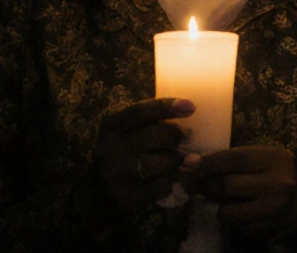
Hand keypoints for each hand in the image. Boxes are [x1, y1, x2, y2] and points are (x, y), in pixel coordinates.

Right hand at [85, 98, 192, 214]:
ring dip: (176, 160)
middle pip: (153, 136)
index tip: (191, 106)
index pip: (138, 112)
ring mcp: (114, 175)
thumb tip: (190, 111)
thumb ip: (152, 122)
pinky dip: (171, 181)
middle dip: (177, 135)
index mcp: (110, 127)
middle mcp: (108, 149)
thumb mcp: (128, 133)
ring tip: (183, 159)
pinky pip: (159, 185)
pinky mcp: (124, 197)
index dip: (166, 107)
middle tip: (188, 136)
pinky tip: (170, 178)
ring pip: (158, 163)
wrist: (97, 194)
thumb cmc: (123, 154)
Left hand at [191, 146, 296, 240]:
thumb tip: (189, 164)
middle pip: (227, 185)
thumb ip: (229, 161)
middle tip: (198, 185)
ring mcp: (274, 208)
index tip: (189, 165)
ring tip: (222, 200)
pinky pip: (235, 225)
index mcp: (276, 158)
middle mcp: (278, 182)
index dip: (208, 163)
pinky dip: (231, 218)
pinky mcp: (267, 227)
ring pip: (227, 210)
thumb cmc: (273, 176)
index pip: (234, 159)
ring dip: (218, 206)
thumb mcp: (259, 160)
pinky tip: (240, 211)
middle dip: (205, 185)